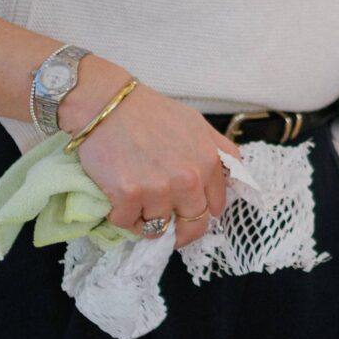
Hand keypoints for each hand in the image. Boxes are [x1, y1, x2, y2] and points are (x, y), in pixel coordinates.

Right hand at [60, 63, 236, 249]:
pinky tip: (119, 200)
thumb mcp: (197, 124)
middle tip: (170, 230)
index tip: (193, 213)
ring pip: (158, 228)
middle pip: (194, 226)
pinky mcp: (128, 197)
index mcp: (209, 162)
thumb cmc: (152, 112)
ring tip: (139, 203)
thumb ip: (217, 151)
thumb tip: (230, 176)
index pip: (217, 206)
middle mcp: (189, 180)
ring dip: (148, 221)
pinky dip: (122, 217)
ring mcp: (158, 190)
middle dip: (183, 233)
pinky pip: (128, 224)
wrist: (109, 106)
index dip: (205, 212)